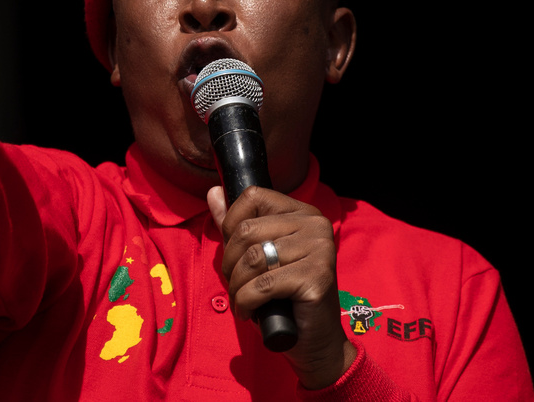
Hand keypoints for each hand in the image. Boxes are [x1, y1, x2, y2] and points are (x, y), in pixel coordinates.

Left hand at [208, 185, 355, 389]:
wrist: (315, 341)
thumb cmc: (284, 298)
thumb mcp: (257, 257)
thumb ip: (236, 225)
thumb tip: (213, 192)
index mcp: (303, 212)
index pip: (253, 197)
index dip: (232, 225)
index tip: (235, 254)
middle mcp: (316, 224)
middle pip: (248, 230)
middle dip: (230, 263)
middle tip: (236, 284)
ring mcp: (320, 249)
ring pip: (252, 258)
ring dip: (236, 286)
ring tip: (242, 300)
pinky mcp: (317, 277)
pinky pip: (261, 284)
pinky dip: (246, 302)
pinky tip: (250, 312)